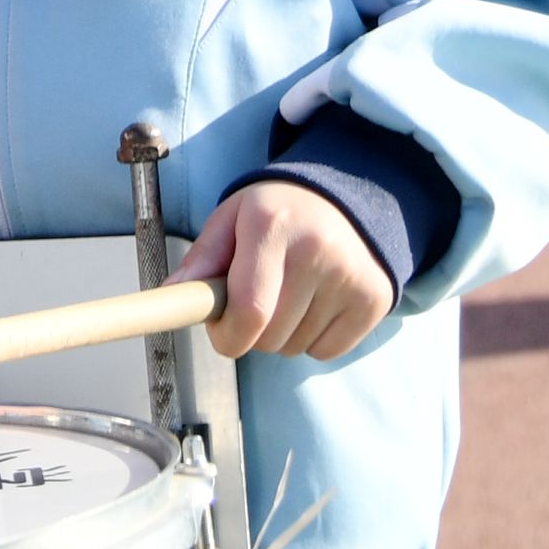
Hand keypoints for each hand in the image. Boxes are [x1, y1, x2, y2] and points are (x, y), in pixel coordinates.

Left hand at [178, 178, 393, 362]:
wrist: (348, 196)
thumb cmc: (279, 212)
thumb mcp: (233, 218)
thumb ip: (202, 258)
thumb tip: (173, 296)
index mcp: (272, 225)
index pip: (249, 312)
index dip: (227, 335)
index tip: (222, 327)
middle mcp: (317, 250)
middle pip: (269, 338)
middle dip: (252, 331)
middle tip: (258, 297)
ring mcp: (351, 276)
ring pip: (294, 348)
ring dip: (283, 334)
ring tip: (291, 293)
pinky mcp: (374, 299)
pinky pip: (325, 352)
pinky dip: (313, 339)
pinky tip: (317, 302)